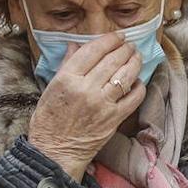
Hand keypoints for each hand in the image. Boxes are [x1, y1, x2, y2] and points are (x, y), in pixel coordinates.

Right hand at [27, 32, 145, 181]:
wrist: (55, 152)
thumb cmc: (49, 120)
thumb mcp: (51, 88)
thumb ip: (66, 64)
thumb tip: (75, 45)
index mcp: (67, 79)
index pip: (93, 50)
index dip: (109, 39)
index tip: (117, 36)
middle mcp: (86, 89)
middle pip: (112, 60)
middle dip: (125, 48)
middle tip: (129, 44)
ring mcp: (102, 104)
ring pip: (126, 75)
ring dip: (135, 62)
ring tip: (137, 56)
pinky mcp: (114, 119)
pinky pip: (134, 98)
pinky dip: (139, 86)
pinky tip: (137, 81)